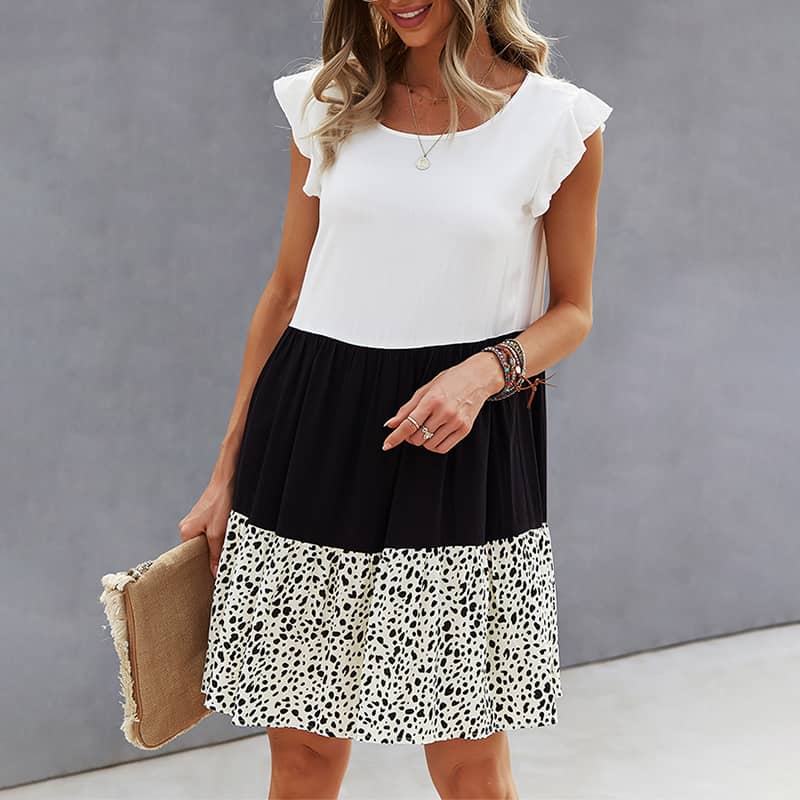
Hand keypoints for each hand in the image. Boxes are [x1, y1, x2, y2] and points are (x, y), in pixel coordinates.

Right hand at [178, 471, 234, 578]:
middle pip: (199, 548)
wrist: (227, 479)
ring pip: (207, 539)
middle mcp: (187, 526)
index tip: (212, 573)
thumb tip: (214, 573)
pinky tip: (228, 535)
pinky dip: (219, 535)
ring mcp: (196, 520)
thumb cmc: (220, 503)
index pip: (191, 556)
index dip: (203, 564)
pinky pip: (211, 531)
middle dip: (211, 554)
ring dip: (217, 544)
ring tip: (226, 546)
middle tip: (222, 561)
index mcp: (185, 532)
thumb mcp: (218, 533)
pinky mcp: (205, 515)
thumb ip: (215, 554)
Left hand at [381, 351, 504, 453]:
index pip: (408, 424)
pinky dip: (434, 445)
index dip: (395, 437)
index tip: (387, 445)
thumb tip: (391, 424)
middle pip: (417, 437)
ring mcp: (456, 422)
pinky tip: (435, 435)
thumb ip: (407, 409)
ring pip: (429, 445)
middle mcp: (445, 412)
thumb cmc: (450, 380)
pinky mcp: (465, 429)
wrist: (477, 378)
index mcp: (432, 400)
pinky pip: (443, 448)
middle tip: (413, 427)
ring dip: (423, 441)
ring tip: (427, 427)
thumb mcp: (425, 390)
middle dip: (410, 436)